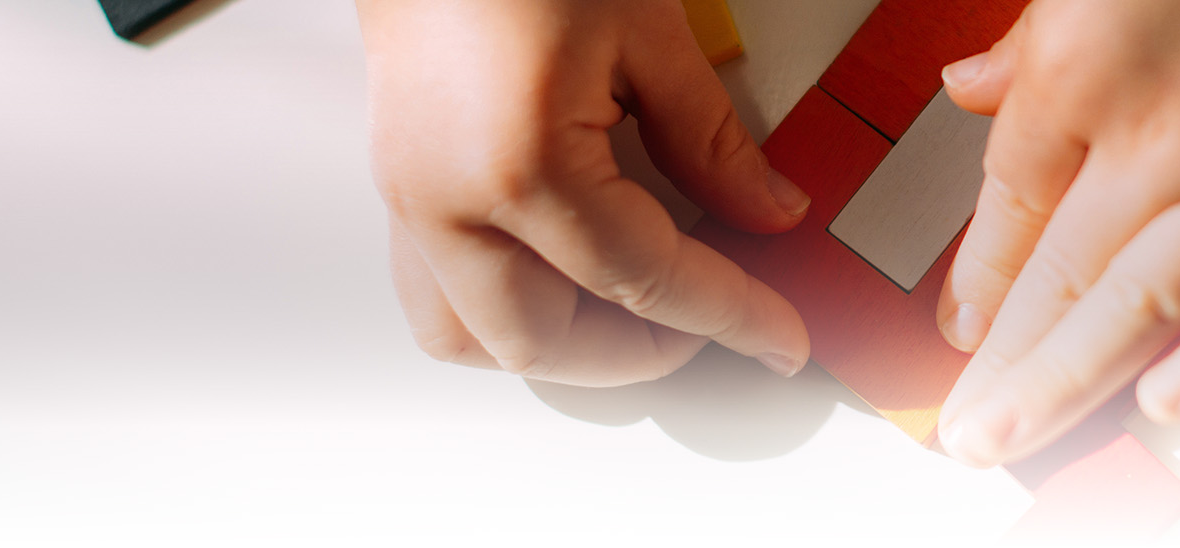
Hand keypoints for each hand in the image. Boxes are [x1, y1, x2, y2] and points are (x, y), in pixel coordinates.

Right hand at [359, 0, 811, 385]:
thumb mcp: (647, 32)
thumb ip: (712, 140)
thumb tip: (769, 212)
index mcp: (519, 168)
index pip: (647, 281)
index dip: (730, 318)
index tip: (780, 336)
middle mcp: (447, 203)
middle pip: (547, 343)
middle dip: (641, 354)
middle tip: (716, 322)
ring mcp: (409, 200)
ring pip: (472, 340)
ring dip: (561, 346)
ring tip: (637, 311)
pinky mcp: (398, 185)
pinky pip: (440, 293)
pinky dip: (510, 309)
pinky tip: (569, 275)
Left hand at [934, 0, 1179, 465]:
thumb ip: (1034, 29)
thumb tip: (969, 86)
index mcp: (1087, 64)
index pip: (1011, 205)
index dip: (982, 279)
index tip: (966, 325)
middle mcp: (1166, 134)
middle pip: (1062, 279)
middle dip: (1007, 366)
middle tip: (971, 430)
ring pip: (1149, 307)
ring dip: (1074, 384)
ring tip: (1022, 437)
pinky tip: (1171, 400)